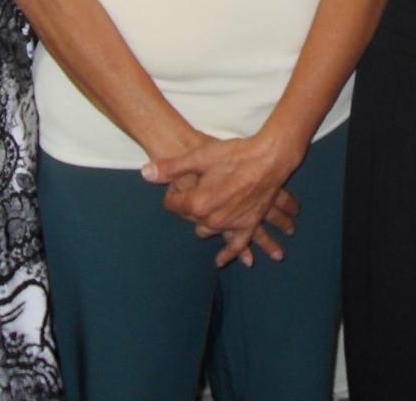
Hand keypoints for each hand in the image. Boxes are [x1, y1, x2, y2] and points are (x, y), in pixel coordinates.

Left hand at [144, 129, 306, 265]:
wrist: (270, 158)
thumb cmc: (235, 154)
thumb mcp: (201, 156)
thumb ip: (171, 168)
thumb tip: (146, 173)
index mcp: (197, 203)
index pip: (172, 204)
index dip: (173, 191)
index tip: (180, 182)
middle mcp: (211, 219)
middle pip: (189, 217)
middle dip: (188, 205)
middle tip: (195, 187)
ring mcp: (230, 225)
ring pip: (208, 230)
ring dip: (203, 223)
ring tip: (203, 214)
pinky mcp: (248, 225)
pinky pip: (236, 245)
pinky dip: (229, 253)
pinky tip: (221, 260)